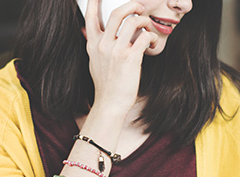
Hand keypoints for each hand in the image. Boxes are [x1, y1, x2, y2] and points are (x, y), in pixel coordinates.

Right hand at [83, 0, 157, 114]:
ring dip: (144, 21)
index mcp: (93, 44)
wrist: (110, 103)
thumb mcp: (93, 62)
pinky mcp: (130, 58)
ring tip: (147, 28)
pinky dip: (151, 37)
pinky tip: (152, 43)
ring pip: (133, 21)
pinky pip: (145, 37)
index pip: (91, 16)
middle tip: (139, 7)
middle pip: (117, 13)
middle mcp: (103, 44)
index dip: (95, 1)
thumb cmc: (105, 84)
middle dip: (132, 5)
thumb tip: (88, 32)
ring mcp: (116, 51)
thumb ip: (94, 46)